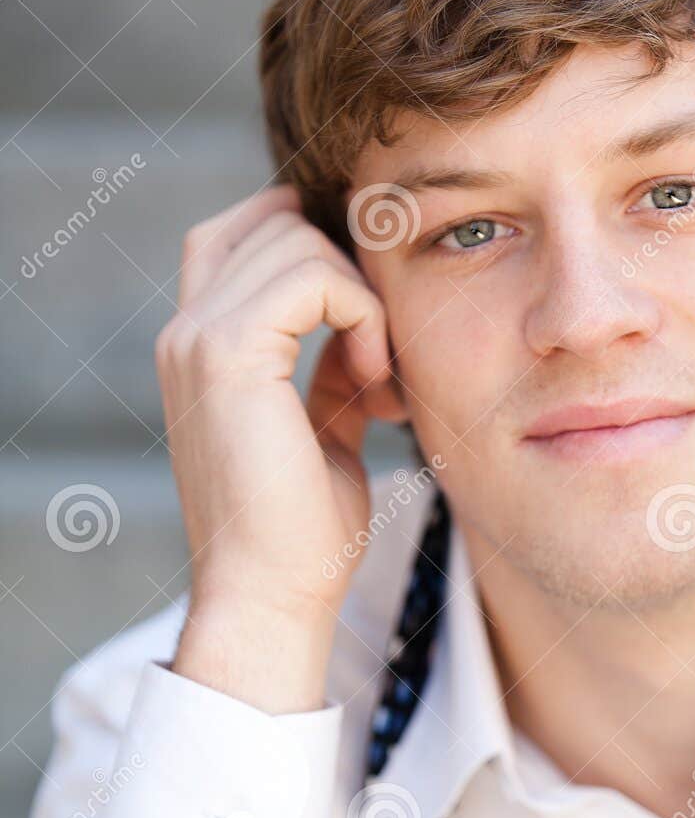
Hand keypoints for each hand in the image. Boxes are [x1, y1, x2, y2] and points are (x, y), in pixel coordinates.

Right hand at [156, 184, 404, 628]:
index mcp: (200, 346)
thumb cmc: (301, 533)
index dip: (318, 249)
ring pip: (297, 240)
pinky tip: (376, 382)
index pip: (246, 234)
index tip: (374, 322)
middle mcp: (187, 331)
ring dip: (362, 298)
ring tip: (380, 379)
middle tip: (384, 354)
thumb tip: (363, 327)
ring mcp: (198, 336)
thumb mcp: (324, 431)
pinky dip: (364, 316)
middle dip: (350, 271)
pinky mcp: (227, 352)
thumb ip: (332, 372)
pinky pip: (314, 277)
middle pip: (274, 222)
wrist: (270, 595)